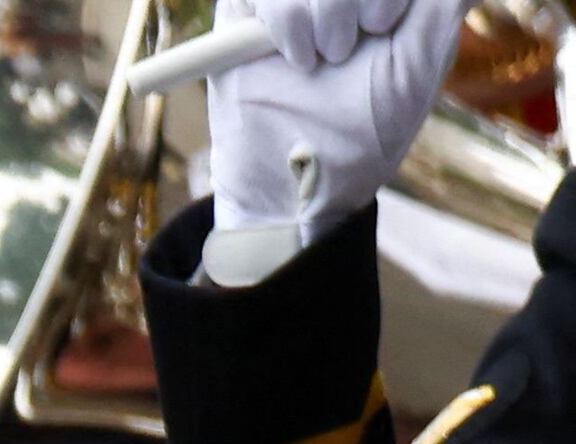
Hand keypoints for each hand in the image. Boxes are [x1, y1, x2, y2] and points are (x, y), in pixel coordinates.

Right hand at [208, 0, 465, 254]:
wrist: (294, 182)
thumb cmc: (363, 132)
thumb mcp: (417, 66)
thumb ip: (441, 7)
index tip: (382, 27)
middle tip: (347, 49)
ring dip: (321, 11)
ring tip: (319, 61)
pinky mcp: (245, 12)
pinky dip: (283, 19)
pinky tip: (295, 56)